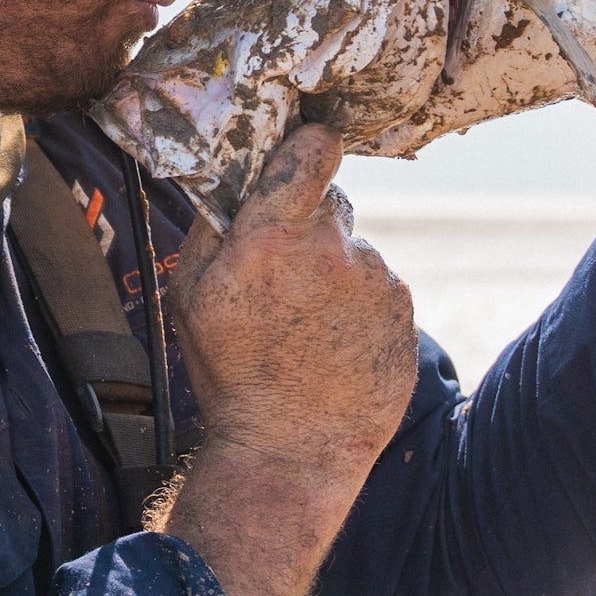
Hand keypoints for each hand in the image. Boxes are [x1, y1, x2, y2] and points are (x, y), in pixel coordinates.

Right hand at [162, 124, 416, 595]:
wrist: (292, 451)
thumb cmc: (231, 374)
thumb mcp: (190, 296)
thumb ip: (212, 225)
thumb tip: (230, 175)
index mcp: (273, 237)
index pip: (312, 149)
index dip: (309, 144)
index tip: (305, 149)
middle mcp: (333, 249)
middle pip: (329, 205)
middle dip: (306, 228)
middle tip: (282, 280)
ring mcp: (376, 280)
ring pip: (354, 251)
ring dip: (334, 273)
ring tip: (307, 328)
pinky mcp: (405, 310)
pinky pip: (379, 288)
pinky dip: (360, 306)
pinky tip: (335, 344)